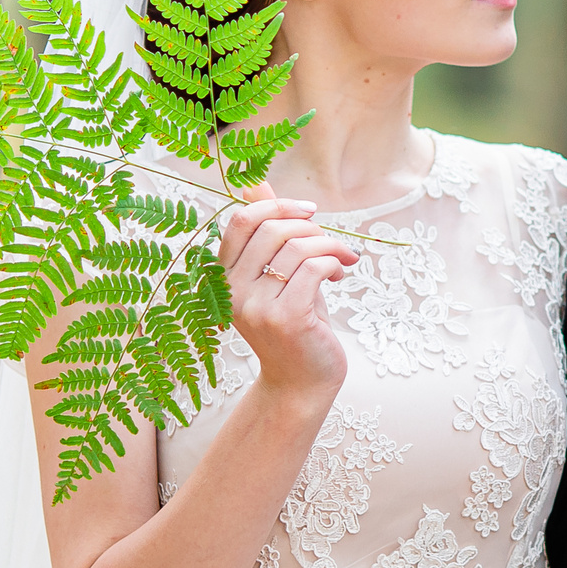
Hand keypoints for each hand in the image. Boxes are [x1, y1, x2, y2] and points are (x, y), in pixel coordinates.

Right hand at [215, 197, 358, 407]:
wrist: (301, 384)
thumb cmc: (294, 325)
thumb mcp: (278, 274)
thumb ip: (267, 233)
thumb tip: (254, 183)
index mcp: (223, 278)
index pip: (239, 221)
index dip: (276, 205)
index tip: (309, 211)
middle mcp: (232, 292)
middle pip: (272, 230)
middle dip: (312, 228)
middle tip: (332, 243)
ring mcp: (255, 307)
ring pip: (297, 248)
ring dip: (330, 246)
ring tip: (343, 259)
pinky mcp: (284, 319)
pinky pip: (313, 268)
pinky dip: (334, 262)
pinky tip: (341, 273)